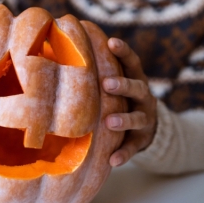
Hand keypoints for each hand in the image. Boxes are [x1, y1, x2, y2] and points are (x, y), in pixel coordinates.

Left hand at [104, 38, 156, 166]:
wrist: (146, 128)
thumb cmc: (118, 100)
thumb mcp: (114, 86)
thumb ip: (97, 73)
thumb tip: (57, 52)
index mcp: (135, 79)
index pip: (132, 62)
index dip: (123, 51)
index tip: (111, 41)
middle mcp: (144, 97)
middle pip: (137, 87)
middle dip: (122, 85)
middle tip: (106, 83)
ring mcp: (146, 119)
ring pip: (138, 118)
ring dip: (124, 119)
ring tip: (110, 122)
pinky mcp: (143, 140)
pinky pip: (134, 147)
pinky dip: (124, 153)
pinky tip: (113, 160)